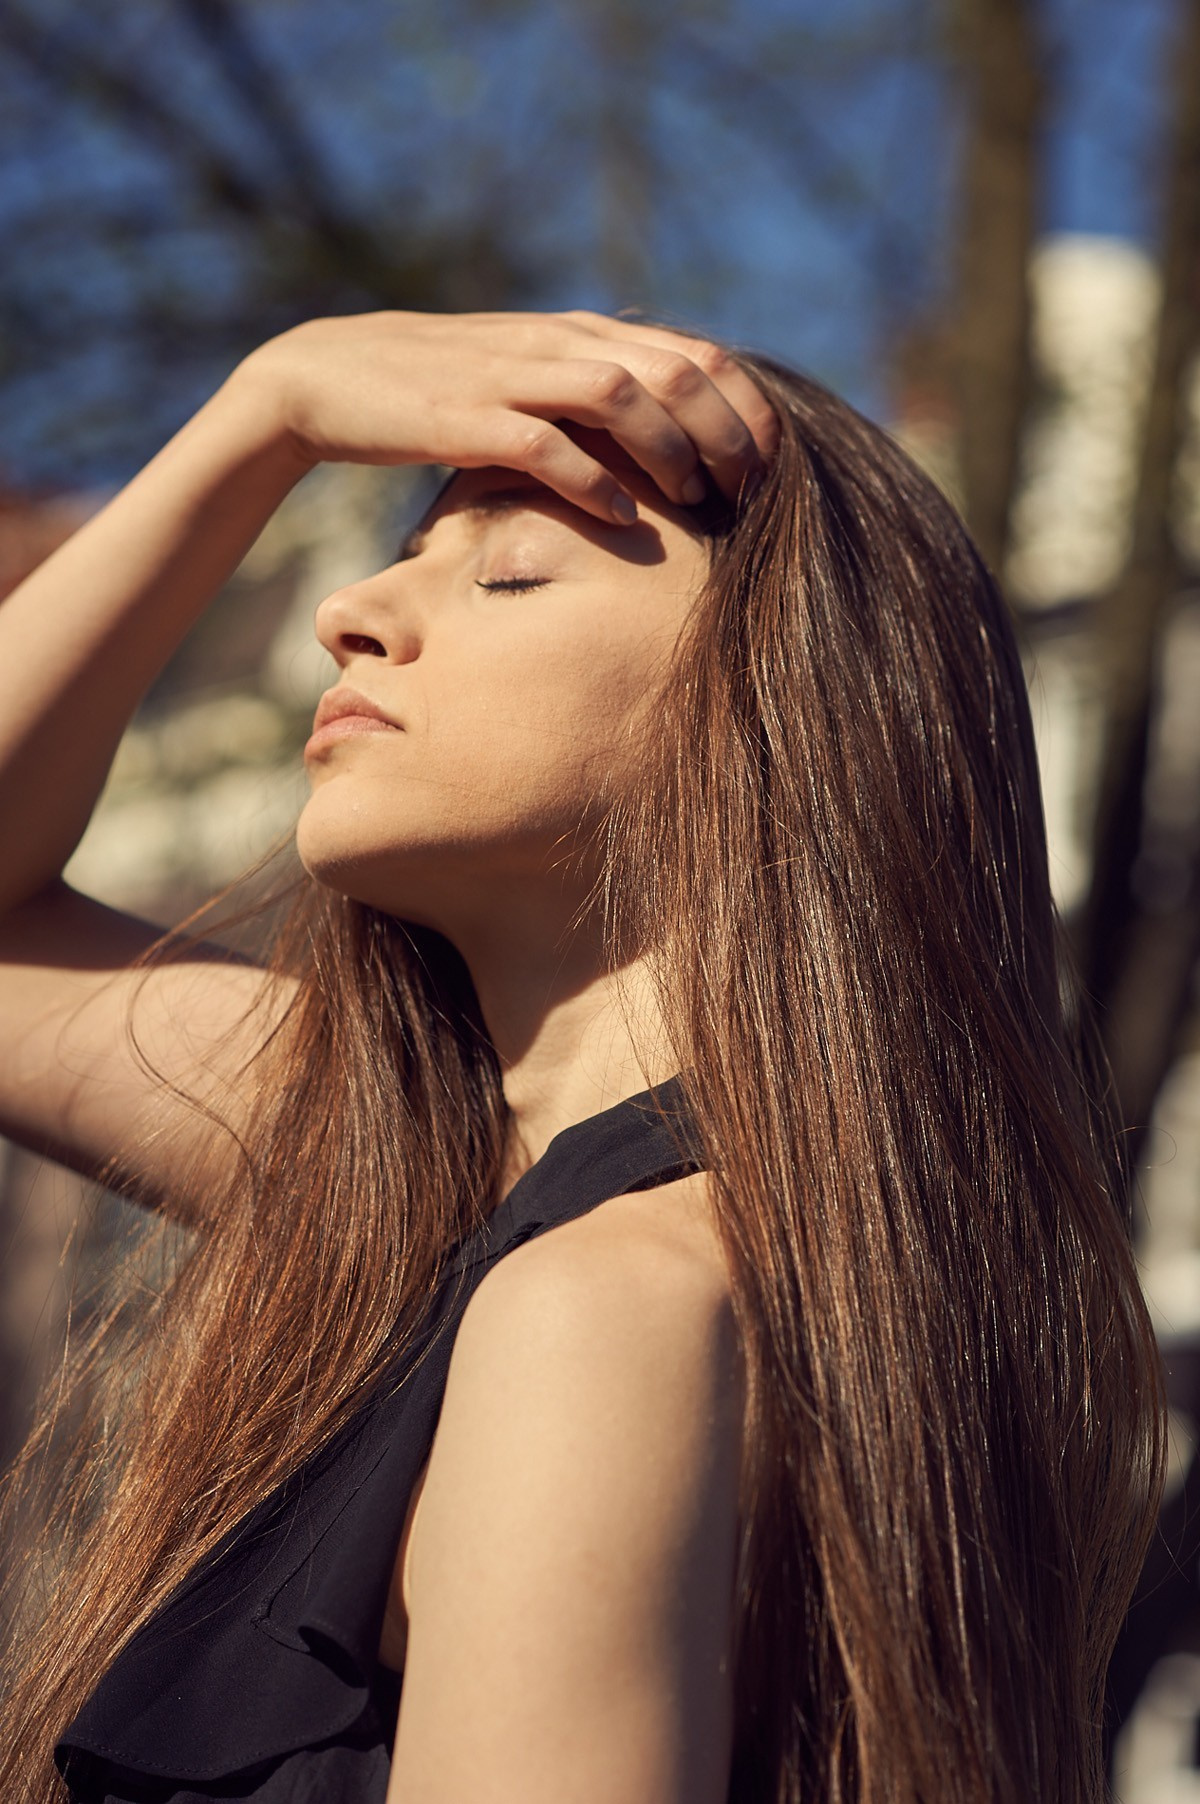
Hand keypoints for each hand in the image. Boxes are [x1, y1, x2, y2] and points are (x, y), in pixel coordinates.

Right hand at [237, 308, 778, 526]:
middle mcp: (557, 343)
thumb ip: (592, 393)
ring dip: (672, 451)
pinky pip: (546, 444)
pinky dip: (591, 479)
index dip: (745, 406)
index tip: (772, 463)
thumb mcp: (527, 379)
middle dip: (726, 432)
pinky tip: (620, 517)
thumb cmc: (438, 393)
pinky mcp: (467, 417)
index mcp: (580, 334)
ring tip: (699, 502)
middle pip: (673, 370)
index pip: (694, 352)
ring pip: (622, 395)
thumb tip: (669, 433)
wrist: (330, 377)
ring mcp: (513, 376)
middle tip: (752, 492)